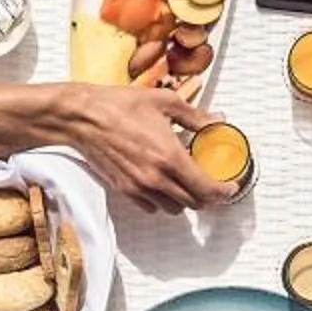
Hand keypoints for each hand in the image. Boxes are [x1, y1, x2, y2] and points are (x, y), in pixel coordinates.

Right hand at [60, 84, 231, 213]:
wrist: (82, 117)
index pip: (206, 188)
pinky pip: (151, 207)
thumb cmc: (119, 105)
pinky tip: (163, 184)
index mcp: (170, 156)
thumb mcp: (164, 101)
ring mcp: (139, 187)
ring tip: (187, 184)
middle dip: (207, 196)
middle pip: (193, 203)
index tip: (229, 187)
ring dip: (185, 200)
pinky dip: (162, 201)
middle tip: (212, 184)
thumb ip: (195, 116)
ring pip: (173, 209)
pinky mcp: (124, 190)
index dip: (223, 192)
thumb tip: (217, 120)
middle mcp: (156, 177)